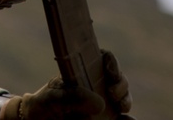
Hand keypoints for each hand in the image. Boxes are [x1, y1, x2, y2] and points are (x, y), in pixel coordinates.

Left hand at [0, 51, 133, 119]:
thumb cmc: (44, 104)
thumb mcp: (53, 98)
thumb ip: (72, 97)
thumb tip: (100, 103)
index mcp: (84, 71)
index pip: (104, 58)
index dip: (111, 61)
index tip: (110, 71)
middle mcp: (97, 85)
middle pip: (118, 78)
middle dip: (121, 84)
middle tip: (113, 93)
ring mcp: (103, 103)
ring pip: (123, 97)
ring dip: (126, 100)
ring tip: (121, 107)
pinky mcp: (106, 119)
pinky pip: (123, 118)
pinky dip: (128, 119)